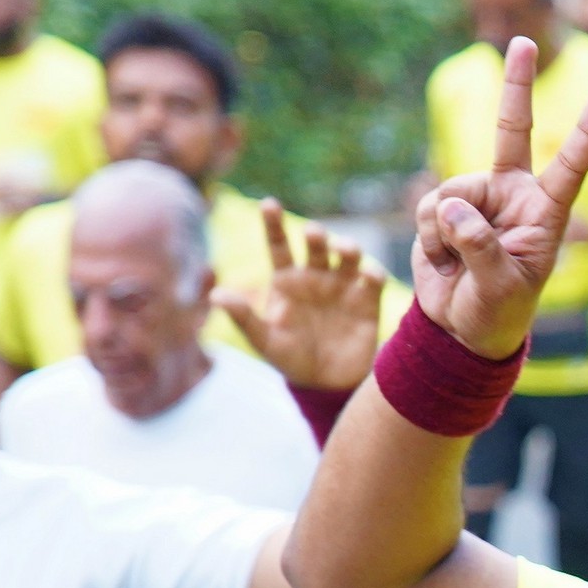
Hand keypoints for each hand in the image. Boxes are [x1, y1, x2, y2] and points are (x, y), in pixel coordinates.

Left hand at [216, 200, 388, 391]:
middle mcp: (315, 276)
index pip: (278, 244)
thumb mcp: (263, 340)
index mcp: (286, 280)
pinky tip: (367, 275)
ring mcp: (342, 286)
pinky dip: (372, 274)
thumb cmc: (290, 359)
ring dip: (347, 247)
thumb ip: (243, 316)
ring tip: (344, 250)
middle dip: (317, 235)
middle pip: (317, 246)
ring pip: (348, 256)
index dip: (273, 223)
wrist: (326, 384)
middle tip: (314, 234)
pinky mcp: (367, 301)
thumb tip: (215, 294)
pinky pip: (372, 280)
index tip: (269, 203)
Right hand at [411, 37, 587, 360]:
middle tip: (523, 40)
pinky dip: (430, 237)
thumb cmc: (496, 312)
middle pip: (513, 129)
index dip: (586, 135)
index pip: (570, 169)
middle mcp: (514, 195)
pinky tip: (442, 261)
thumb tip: (452, 207)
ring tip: (458, 264)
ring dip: (445, 232)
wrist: (461, 328)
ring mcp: (478, 197)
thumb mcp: (499, 288)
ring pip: (451, 191)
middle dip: (516, 85)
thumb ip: (479, 247)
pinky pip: (430, 208)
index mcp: (544, 214)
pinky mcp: (445, 207)